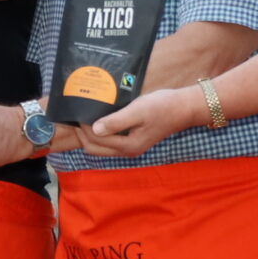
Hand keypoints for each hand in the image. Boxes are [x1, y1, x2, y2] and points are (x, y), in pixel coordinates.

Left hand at [86, 85, 204, 156]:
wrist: (184, 108)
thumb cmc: (162, 107)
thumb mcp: (138, 111)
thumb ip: (116, 122)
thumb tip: (94, 129)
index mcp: (128, 146)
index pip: (95, 141)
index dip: (83, 128)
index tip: (76, 112)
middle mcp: (127, 151)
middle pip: (94, 148)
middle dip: (82, 135)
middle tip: (74, 116)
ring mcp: (130, 147)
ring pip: (101, 146)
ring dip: (89, 135)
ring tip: (82, 117)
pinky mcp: (132, 140)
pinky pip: (109, 141)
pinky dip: (100, 133)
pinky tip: (97, 119)